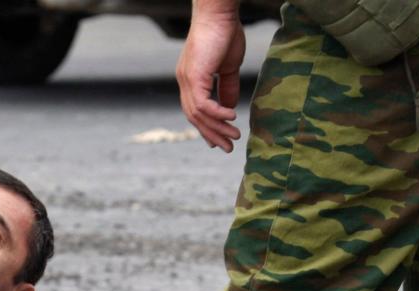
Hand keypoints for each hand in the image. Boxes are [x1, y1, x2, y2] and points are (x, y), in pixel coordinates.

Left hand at [176, 10, 245, 151]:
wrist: (219, 14)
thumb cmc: (225, 34)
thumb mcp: (228, 67)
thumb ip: (227, 88)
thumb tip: (230, 108)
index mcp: (191, 80)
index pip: (195, 110)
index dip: (206, 127)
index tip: (219, 139)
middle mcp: (185, 82)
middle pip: (195, 117)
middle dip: (211, 134)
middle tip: (227, 148)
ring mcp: (187, 80)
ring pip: (199, 114)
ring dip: (217, 128)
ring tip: (234, 137)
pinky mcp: (193, 76)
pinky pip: (204, 104)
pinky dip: (217, 113)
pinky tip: (231, 117)